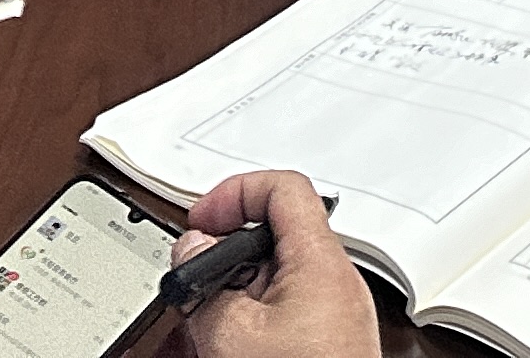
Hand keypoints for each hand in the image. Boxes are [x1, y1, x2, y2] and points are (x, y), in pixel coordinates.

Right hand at [173, 171, 377, 357]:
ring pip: (276, 280)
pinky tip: (224, 347)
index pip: (283, 187)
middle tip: (194, 277)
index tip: (200, 221)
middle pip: (276, 235)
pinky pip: (287, 314)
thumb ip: (203, 280)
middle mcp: (337, 283)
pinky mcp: (330, 343)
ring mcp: (337, 315)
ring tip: (201, 325)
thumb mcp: (230, 332)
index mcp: (321, 262)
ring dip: (234, 295)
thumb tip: (191, 249)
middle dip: (226, 254)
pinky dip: (252, 323)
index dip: (235, 192)